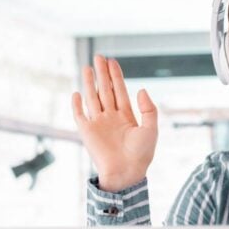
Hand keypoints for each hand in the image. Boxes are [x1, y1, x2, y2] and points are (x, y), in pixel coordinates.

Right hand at [72, 54, 158, 191]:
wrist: (127, 172)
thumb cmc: (142, 154)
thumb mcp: (151, 129)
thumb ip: (148, 109)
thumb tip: (141, 90)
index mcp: (126, 116)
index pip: (119, 91)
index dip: (116, 76)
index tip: (112, 61)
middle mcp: (111, 117)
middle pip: (105, 90)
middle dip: (102, 74)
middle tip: (98, 56)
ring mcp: (98, 124)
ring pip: (92, 98)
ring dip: (89, 83)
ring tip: (87, 67)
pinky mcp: (87, 132)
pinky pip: (80, 115)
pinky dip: (77, 104)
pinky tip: (76, 93)